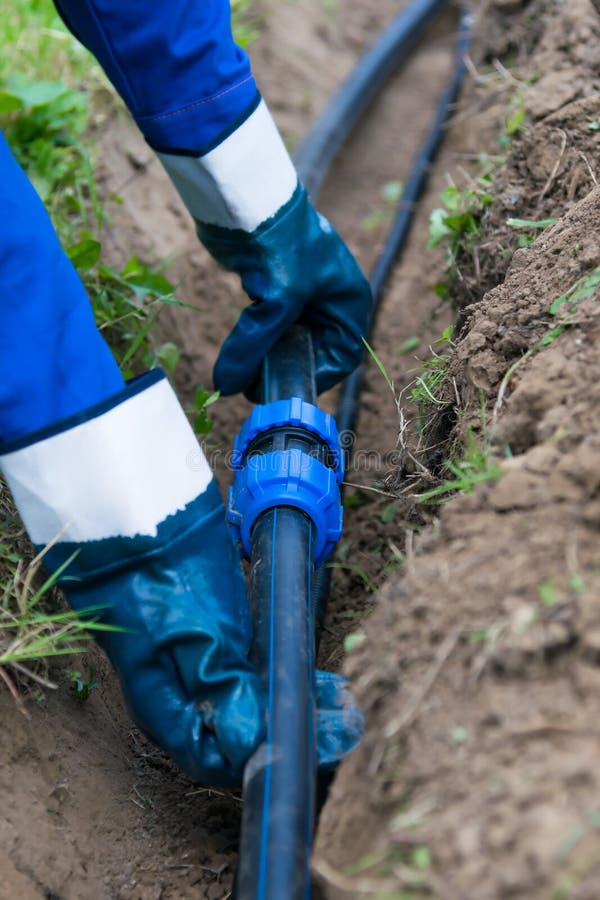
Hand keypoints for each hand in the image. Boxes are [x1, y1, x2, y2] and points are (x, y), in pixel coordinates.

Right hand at [2, 372, 361, 781]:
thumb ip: (219, 686)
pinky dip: (288, 676)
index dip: (273, 756)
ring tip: (342, 698)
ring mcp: (202, 664)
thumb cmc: (156, 576)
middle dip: (297, 730)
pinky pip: (257, 672)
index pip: (222, 759)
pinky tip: (317, 672)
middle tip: (346, 718)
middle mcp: (186, 694)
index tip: (323, 740)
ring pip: (255, 704)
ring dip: (298, 703)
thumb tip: (248, 746)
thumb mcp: (189, 632)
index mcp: (168, 707)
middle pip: (245, 735)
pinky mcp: (218, 636)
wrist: (141, 516)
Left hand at [200, 184, 371, 396]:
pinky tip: (237, 351)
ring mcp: (302, 293)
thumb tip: (225, 386)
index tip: (283, 389)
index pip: (341, 356)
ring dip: (266, 357)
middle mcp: (331, 299)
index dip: (316, 377)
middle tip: (253, 386)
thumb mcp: (274, 302)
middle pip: (312, 351)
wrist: (249, 198)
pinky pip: (268, 325)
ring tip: (241, 373)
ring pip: (287, 340)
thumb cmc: (280, 243)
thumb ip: (252, 348)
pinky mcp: (275, 286)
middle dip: (285, 369)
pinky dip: (254, 340)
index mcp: (349, 301)